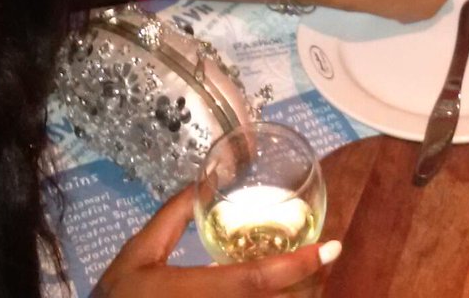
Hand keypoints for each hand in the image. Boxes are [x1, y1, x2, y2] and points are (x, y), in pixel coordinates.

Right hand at [94, 190, 338, 297]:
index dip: (300, 264)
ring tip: (303, 275)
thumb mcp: (137, 255)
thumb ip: (171, 218)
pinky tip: (277, 291)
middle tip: (320, 257)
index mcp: (196, 292)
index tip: (331, 247)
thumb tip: (203, 181)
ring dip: (295, 296)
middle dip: (308, 283)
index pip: (258, 280)